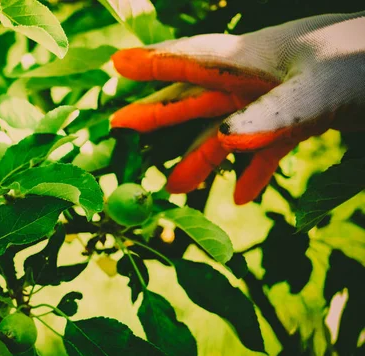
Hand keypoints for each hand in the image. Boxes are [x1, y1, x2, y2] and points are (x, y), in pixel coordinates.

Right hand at [111, 12, 364, 203]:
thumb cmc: (364, 66)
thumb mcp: (317, 91)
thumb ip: (270, 116)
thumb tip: (225, 139)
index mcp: (253, 59)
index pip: (191, 59)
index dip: (152, 63)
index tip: (116, 65)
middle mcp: (257, 77)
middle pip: (197, 97)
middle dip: (160, 114)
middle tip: (120, 126)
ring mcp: (278, 99)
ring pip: (227, 130)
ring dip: (201, 158)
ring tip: (173, 187)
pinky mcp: (301, 118)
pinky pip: (265, 147)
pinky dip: (252, 170)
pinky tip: (240, 195)